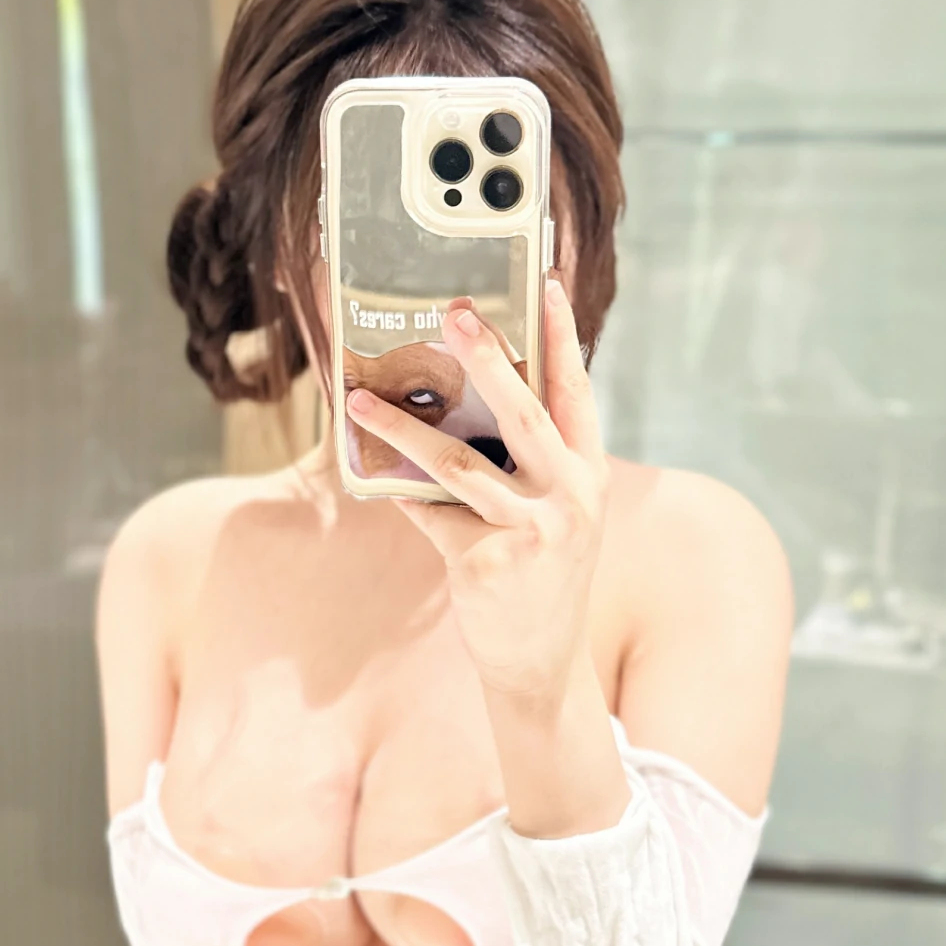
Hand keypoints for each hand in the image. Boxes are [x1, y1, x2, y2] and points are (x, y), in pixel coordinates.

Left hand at [345, 278, 606, 706]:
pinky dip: (397, 490)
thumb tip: (456, 401)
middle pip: (522, 412)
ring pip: (456, 463)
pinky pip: (428, 512)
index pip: (577, 392)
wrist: (541, 662)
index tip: (546, 284)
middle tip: (454, 313)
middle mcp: (569, 497)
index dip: (561, 337)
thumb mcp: (555, 515)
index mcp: (588, 475)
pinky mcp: (486, 561)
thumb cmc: (540, 575)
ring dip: (400, 426)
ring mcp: (530, 531)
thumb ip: (527, 463)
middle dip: (487, 357)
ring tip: (357, 399)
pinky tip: (366, 466)